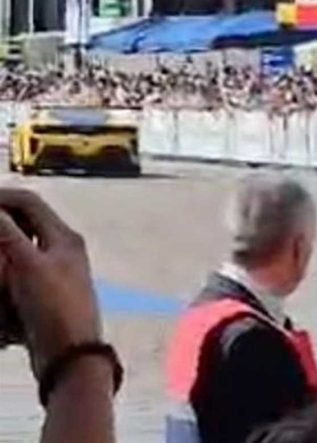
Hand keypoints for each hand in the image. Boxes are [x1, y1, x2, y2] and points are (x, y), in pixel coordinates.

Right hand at [0, 188, 101, 378]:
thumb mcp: (29, 267)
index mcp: (64, 238)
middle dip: (1, 225)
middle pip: (24, 224)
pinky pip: (18, 275)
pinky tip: (2, 279)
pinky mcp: (44, 295)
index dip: (2, 198)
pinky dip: (5, 275)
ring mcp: (55, 273)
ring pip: (20, 249)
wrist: (72, 356)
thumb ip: (10, 235)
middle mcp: (62, 251)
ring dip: (3, 249)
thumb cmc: (55, 308)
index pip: (30, 203)